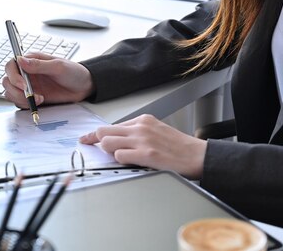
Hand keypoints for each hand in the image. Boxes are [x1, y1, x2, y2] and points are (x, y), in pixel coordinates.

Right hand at [3, 52, 94, 107]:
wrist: (84, 86)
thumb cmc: (74, 72)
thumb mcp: (58, 66)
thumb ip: (39, 65)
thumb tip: (21, 60)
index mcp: (31, 60)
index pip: (11, 65)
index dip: (13, 76)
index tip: (24, 85)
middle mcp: (27, 73)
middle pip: (7, 81)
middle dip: (16, 91)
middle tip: (31, 95)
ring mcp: (29, 85)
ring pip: (11, 93)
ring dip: (21, 99)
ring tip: (38, 99)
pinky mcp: (32, 97)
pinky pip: (19, 102)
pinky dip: (25, 105)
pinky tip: (39, 102)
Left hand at [79, 114, 206, 179]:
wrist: (197, 155)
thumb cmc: (178, 147)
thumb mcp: (156, 130)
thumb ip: (137, 132)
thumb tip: (117, 139)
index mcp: (143, 120)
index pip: (111, 125)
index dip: (95, 134)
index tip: (85, 138)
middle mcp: (141, 127)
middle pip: (104, 131)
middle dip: (95, 141)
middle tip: (90, 148)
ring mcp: (143, 141)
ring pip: (108, 143)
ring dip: (109, 152)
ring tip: (121, 157)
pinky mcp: (146, 155)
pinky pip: (120, 156)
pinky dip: (120, 161)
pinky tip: (130, 162)